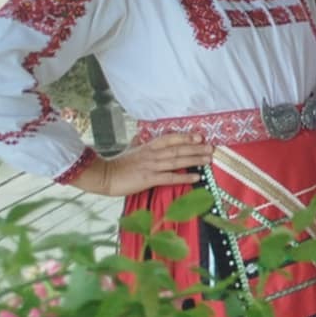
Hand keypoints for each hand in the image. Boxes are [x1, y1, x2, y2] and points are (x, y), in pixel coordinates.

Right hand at [74, 133, 210, 197]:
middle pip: (178, 149)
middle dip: (196, 149)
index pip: (170, 139)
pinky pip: (170, 178)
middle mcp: (152, 154)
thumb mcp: (130, 151)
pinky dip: (184, 177)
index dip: (186, 137)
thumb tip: (138, 138)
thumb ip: (138, 144)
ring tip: (208, 160)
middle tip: (212, 148)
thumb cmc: (117, 164)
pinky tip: (196, 177)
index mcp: (148, 147)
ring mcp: (151, 166)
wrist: (103, 175)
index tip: (200, 137)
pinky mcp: (148, 179)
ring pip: (177, 161)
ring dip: (194, 160)